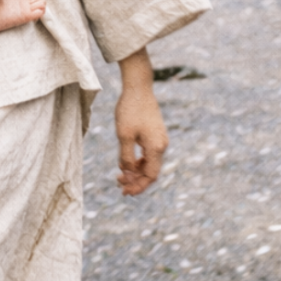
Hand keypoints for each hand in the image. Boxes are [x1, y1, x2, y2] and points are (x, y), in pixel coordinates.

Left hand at [115, 47, 167, 195]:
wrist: (138, 88)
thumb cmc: (129, 110)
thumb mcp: (123, 135)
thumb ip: (125, 157)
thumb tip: (127, 172)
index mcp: (156, 147)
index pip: (150, 176)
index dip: (138, 186)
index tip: (125, 192)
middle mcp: (161, 145)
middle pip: (151, 171)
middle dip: (136, 181)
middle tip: (119, 185)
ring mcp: (159, 139)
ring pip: (149, 163)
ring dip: (136, 171)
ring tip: (120, 175)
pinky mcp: (155, 134)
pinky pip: (148, 154)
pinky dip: (138, 161)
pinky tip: (126, 162)